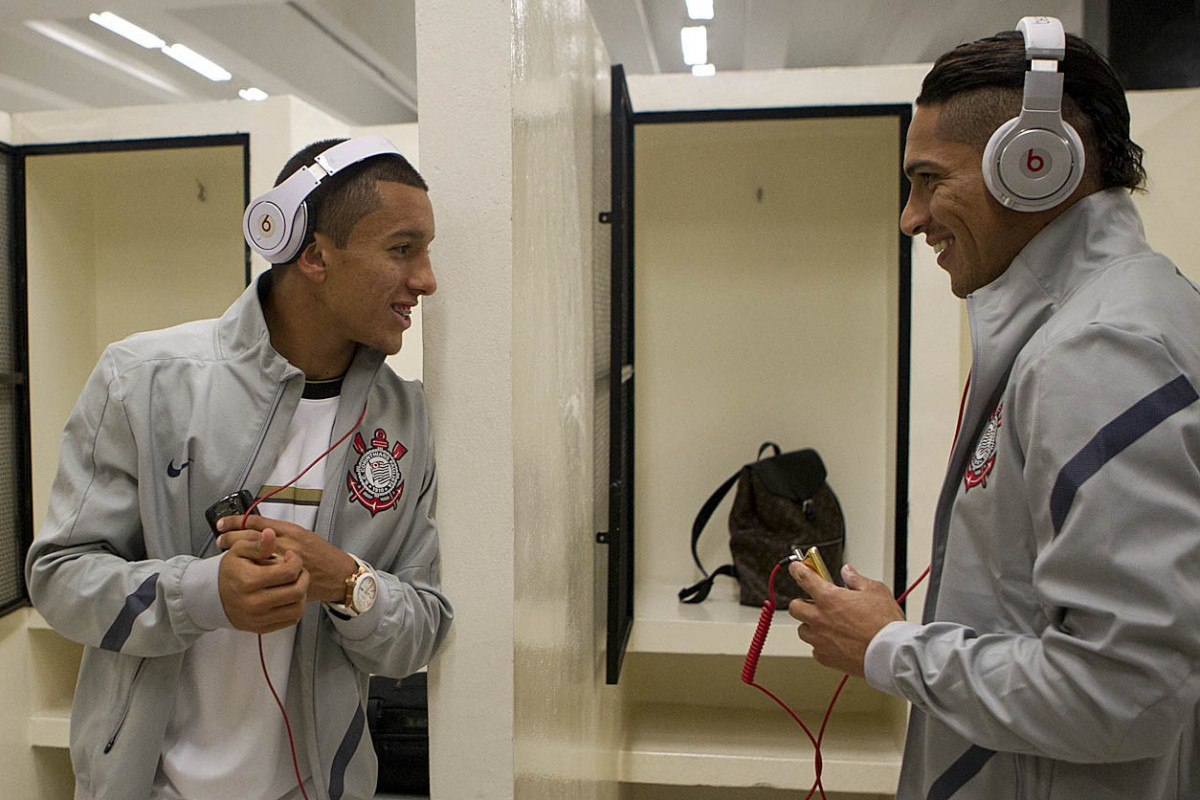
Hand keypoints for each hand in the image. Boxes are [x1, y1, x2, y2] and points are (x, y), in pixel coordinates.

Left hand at [217, 514, 356, 603]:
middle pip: (250, 537)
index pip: (256, 522)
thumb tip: (257, 530)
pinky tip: (241, 568)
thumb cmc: (321, 555)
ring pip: (253, 554)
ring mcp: (284, 563)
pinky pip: (262, 572)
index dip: (236, 521)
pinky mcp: (284, 578)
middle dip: (231, 538)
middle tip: (219, 540)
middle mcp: (286, 544)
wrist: (338, 574)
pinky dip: (250, 569)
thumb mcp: (304, 535)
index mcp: (290, 531)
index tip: (222, 524)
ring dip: (236, 553)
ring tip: (225, 552)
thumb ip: (281, 533)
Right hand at [218, 527, 309, 633]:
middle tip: (297, 570)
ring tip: (294, 583)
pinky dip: (295, 607)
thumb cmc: (229, 573)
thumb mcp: (238, 551)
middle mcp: (255, 602)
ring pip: (298, 608)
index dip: (296, 561)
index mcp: (250, 581)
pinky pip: (291, 620)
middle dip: (303, 576)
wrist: (212, 596)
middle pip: (297, 591)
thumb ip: (258, 543)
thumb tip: (270, 534)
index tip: (291, 557)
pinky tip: (288, 596)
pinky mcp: (262, 627)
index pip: (288, 572)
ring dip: (302, 593)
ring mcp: (259, 617)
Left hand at [787, 562, 904, 676]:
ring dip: (810, 625)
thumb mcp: (875, 591)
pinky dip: (822, 644)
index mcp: (829, 598)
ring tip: (827, 625)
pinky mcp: (825, 657)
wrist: (891, 654)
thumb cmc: (885, 624)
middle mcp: (819, 618)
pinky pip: (815, 648)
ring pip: (802, 630)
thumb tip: (848, 573)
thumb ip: (857, 580)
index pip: (803, 577)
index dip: (797, 569)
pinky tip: (835, 642)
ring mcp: (820, 639)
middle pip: (795, 607)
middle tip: (816, 603)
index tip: (796, 568)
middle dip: (803, 602)